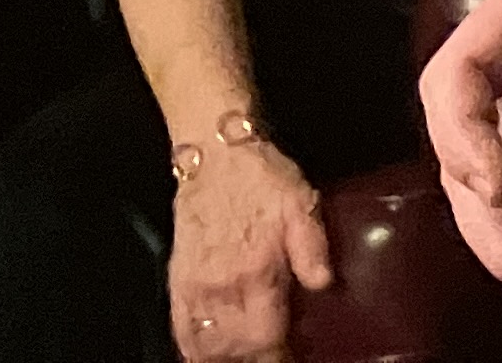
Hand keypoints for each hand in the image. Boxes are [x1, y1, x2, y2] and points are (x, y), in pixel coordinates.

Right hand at [165, 133, 330, 358]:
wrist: (215, 158)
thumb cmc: (264, 180)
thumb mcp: (302, 205)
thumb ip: (313, 248)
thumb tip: (324, 284)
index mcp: (256, 274)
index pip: (265, 338)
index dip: (278, 357)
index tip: (292, 359)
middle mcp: (221, 289)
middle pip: (234, 350)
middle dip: (253, 360)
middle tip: (273, 356)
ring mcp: (195, 288)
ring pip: (205, 346)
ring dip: (225, 359)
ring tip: (244, 358)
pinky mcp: (177, 282)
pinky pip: (180, 329)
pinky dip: (192, 348)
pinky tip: (205, 354)